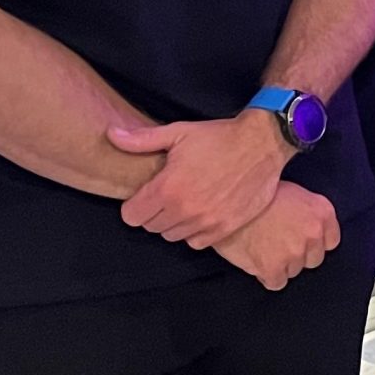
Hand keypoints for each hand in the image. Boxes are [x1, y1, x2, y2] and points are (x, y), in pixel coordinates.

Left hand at [111, 109, 291, 246]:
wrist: (263, 142)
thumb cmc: (219, 137)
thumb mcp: (179, 132)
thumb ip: (141, 140)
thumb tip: (111, 134)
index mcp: (168, 188)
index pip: (131, 216)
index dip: (135, 205)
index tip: (146, 194)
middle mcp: (185, 209)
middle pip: (151, 227)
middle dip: (154, 213)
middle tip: (168, 195)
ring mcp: (206, 221)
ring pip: (172, 236)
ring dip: (174, 223)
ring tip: (185, 203)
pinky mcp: (225, 227)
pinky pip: (196, 242)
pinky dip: (195, 232)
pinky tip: (201, 213)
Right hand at [213, 181, 339, 290]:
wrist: (228, 201)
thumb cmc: (257, 194)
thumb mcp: (294, 192)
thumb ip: (307, 213)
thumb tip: (305, 232)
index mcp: (322, 212)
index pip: (331, 242)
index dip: (313, 243)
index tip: (300, 239)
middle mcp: (313, 234)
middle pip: (313, 259)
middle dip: (297, 255)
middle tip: (278, 244)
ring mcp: (294, 252)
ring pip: (294, 271)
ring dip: (281, 265)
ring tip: (264, 249)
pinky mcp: (273, 267)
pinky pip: (277, 283)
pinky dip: (268, 277)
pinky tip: (258, 263)